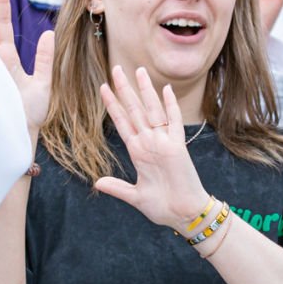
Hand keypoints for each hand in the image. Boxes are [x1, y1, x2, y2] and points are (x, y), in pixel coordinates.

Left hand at [92, 65, 212, 230]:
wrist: (184, 215)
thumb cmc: (163, 207)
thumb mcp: (135, 197)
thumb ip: (117, 188)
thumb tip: (97, 183)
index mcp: (138, 152)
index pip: (122, 122)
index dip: (112, 105)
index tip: (103, 88)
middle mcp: (150, 143)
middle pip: (134, 110)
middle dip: (124, 90)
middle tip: (116, 68)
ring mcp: (164, 143)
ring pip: (152, 111)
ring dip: (145, 91)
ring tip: (138, 70)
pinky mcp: (178, 148)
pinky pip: (174, 123)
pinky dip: (171, 106)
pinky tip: (166, 90)